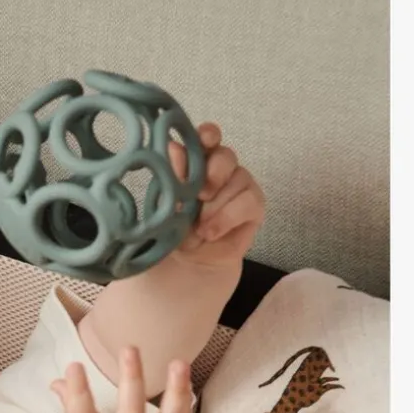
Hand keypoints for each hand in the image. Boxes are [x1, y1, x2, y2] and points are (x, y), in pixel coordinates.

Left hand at [169, 123, 266, 266]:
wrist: (181, 278)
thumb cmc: (167, 242)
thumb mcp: (161, 211)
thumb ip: (170, 180)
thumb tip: (173, 145)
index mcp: (191, 168)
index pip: (206, 139)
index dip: (208, 135)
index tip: (205, 139)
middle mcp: (217, 175)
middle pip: (226, 155)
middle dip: (215, 171)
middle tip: (201, 195)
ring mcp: (237, 191)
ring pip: (240, 178)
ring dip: (217, 204)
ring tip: (199, 229)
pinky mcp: (252, 210)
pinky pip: (250, 201)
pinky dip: (228, 216)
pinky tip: (211, 233)